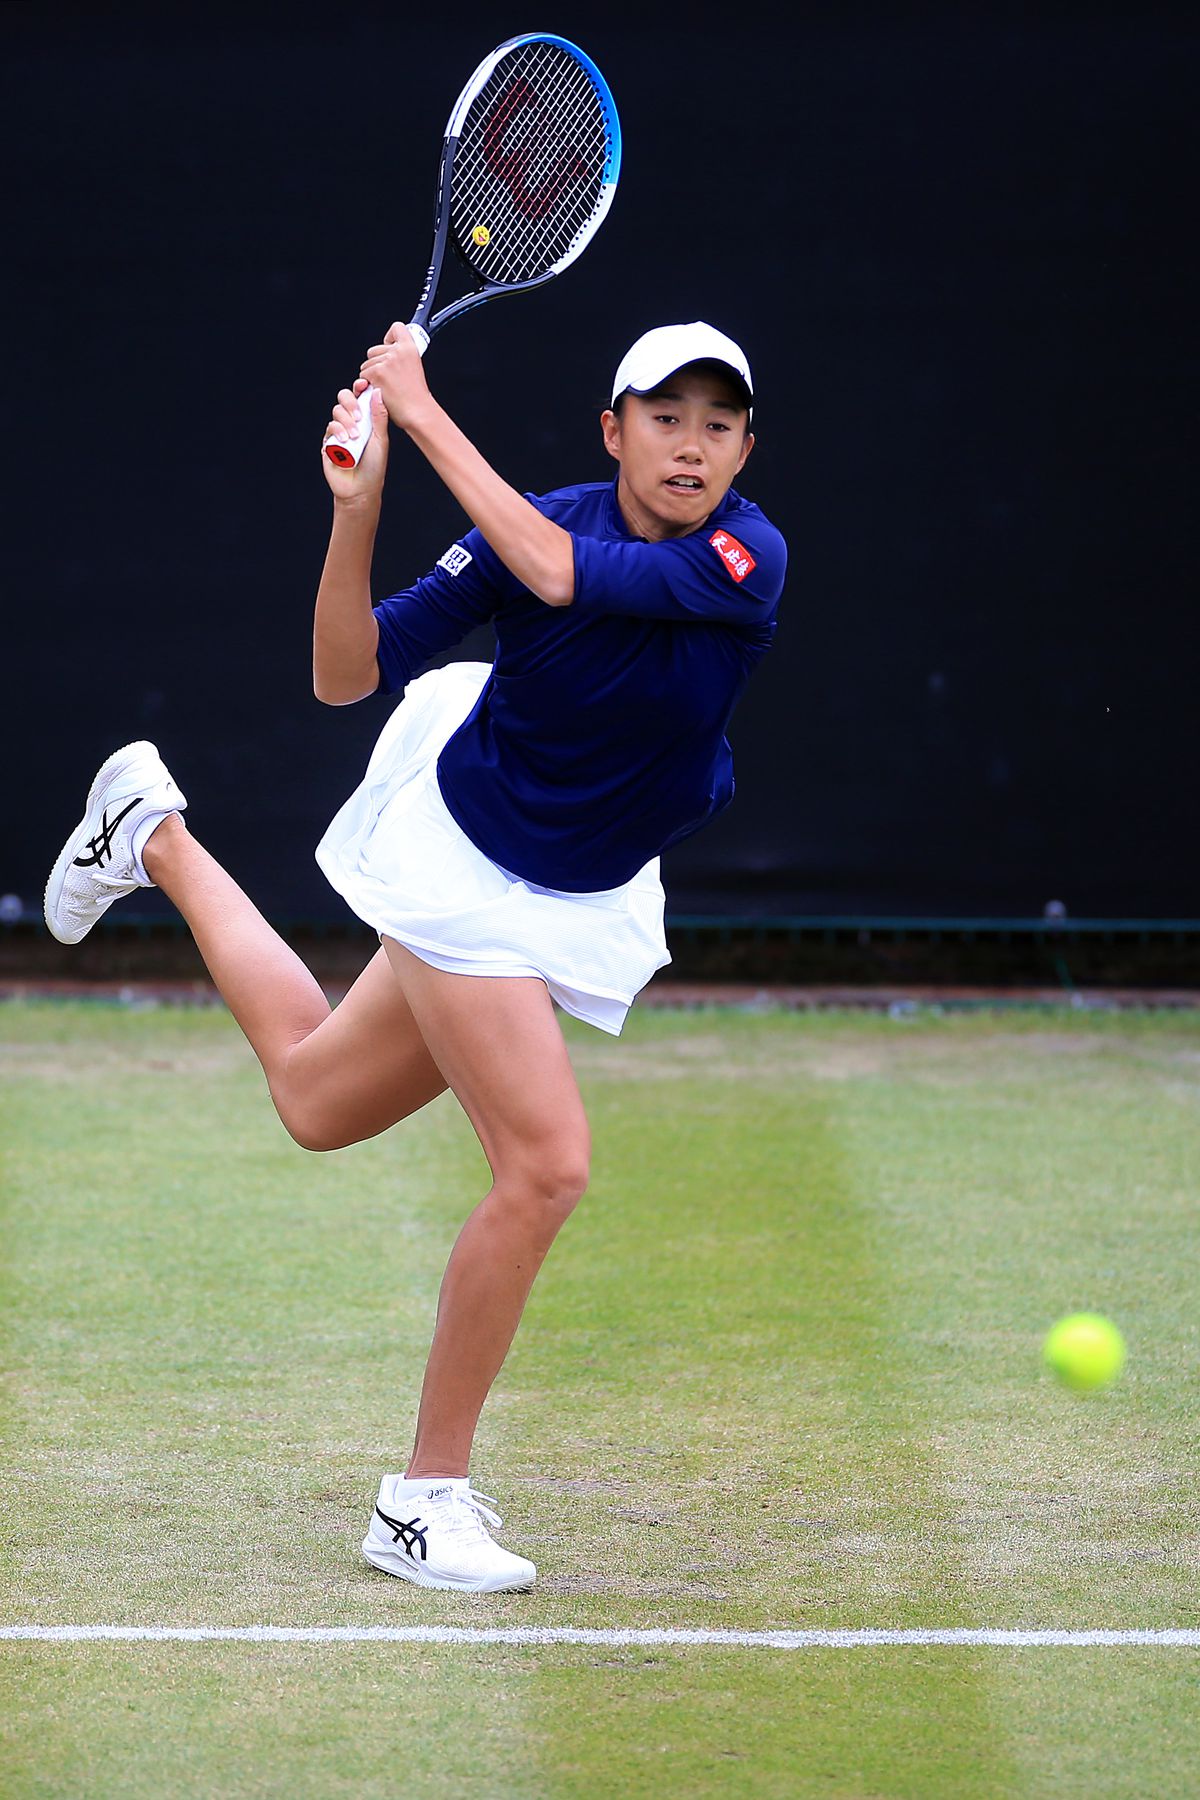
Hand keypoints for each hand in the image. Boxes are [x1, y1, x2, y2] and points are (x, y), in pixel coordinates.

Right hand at [321, 380, 387, 500]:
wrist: (361, 488)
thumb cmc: (374, 465)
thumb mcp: (380, 439)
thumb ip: (378, 416)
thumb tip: (377, 391)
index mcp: (365, 418)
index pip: (359, 396)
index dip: (359, 387)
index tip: (362, 385)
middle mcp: (351, 421)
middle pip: (344, 398)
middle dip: (350, 402)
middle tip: (359, 417)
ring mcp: (338, 430)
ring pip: (336, 411)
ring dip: (346, 421)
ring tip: (354, 437)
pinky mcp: (328, 441)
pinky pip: (329, 427)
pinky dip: (337, 430)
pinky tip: (345, 441)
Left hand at [359, 322, 433, 430]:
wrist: (418, 413)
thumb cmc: (417, 397)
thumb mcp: (415, 369)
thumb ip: (402, 357)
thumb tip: (389, 354)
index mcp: (410, 348)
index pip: (397, 328)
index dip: (390, 338)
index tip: (390, 347)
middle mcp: (398, 352)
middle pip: (374, 349)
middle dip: (376, 363)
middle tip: (388, 378)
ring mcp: (386, 362)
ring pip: (366, 364)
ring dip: (371, 376)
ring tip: (386, 387)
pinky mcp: (377, 374)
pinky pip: (363, 376)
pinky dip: (368, 385)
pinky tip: (380, 391)